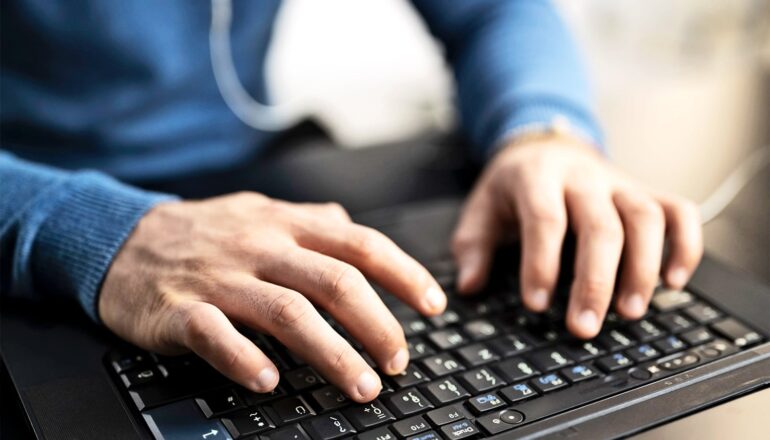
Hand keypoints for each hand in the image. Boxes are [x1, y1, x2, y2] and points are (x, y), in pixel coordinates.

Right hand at [99, 192, 446, 401]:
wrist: (121, 238)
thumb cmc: (202, 231)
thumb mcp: (260, 212)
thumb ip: (308, 220)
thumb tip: (351, 226)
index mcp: (285, 224)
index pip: (359, 244)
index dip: (403, 273)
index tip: (434, 304)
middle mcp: (260, 246)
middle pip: (333, 282)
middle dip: (376, 325)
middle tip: (398, 361)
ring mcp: (221, 277)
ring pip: (286, 312)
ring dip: (330, 352)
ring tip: (361, 385)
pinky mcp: (180, 309)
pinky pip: (217, 335)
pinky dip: (246, 359)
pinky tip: (271, 382)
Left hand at [452, 135, 702, 337]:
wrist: (546, 146)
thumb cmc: (514, 186)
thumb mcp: (481, 207)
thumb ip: (472, 245)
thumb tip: (469, 285)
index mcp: (538, 177)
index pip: (545, 218)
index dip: (541, 262)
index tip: (537, 303)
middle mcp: (584, 177)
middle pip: (600, 225)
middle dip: (595, 280)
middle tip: (585, 326)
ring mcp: (620, 183)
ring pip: (644, 218)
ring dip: (642, 268)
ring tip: (630, 312)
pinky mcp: (647, 191)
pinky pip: (679, 211)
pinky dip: (686, 246)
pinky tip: (674, 283)